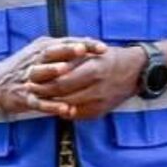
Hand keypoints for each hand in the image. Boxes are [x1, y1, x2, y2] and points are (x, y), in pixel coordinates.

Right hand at [0, 38, 106, 117]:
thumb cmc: (27, 67)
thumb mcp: (42, 52)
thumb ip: (64, 48)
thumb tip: (89, 41)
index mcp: (43, 49)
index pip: (65, 42)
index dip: (84, 44)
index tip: (103, 47)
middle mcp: (36, 60)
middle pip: (51, 53)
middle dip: (67, 51)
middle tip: (82, 49)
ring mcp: (29, 79)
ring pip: (40, 73)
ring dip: (52, 71)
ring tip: (65, 70)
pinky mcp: (24, 97)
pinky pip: (38, 101)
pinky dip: (50, 105)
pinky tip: (64, 108)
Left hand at [26, 41, 148, 119]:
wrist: (136, 71)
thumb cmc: (111, 57)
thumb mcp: (92, 52)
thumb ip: (72, 59)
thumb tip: (47, 64)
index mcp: (94, 70)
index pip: (62, 81)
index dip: (44, 82)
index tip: (31, 79)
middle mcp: (97, 88)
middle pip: (63, 96)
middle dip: (44, 94)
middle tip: (30, 89)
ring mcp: (99, 102)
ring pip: (68, 107)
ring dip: (52, 104)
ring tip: (39, 97)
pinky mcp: (101, 112)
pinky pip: (77, 115)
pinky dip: (64, 110)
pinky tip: (56, 104)